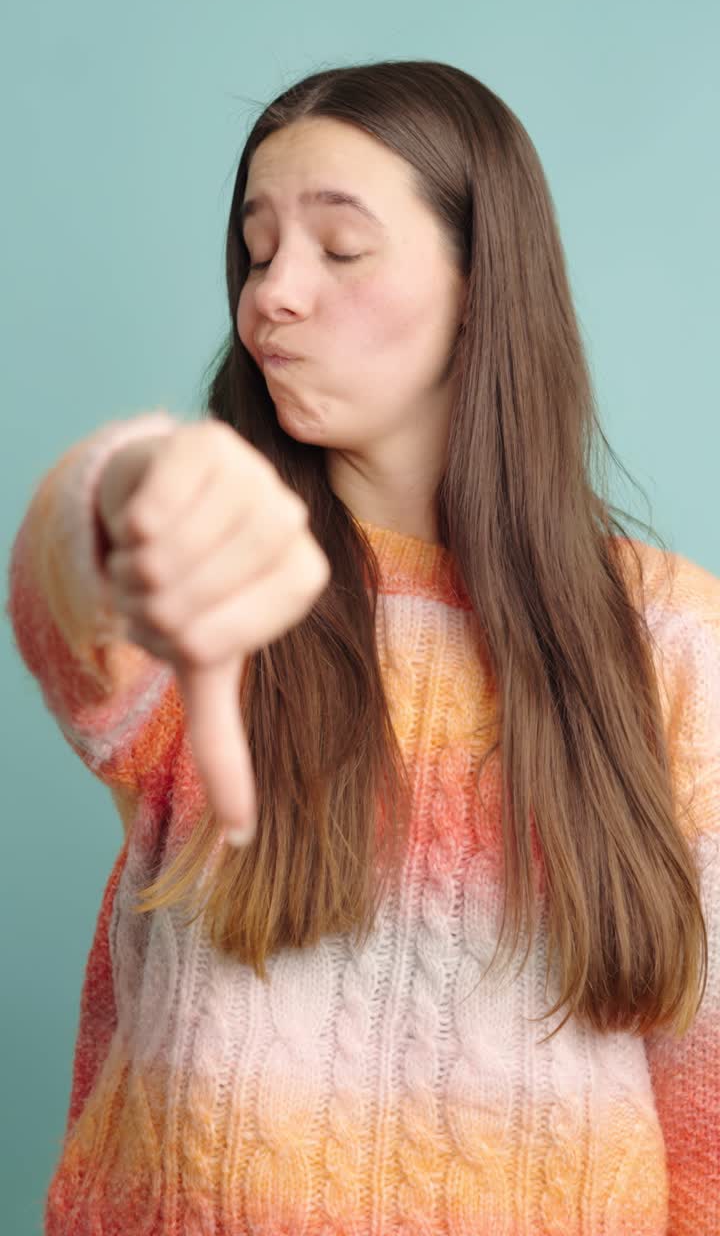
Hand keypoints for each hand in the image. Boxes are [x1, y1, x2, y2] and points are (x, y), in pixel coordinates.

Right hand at [96, 417, 330, 842]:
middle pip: (182, 599)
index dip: (169, 640)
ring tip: (147, 552)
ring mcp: (258, 477)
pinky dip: (129, 523)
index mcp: (305, 582)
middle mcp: (294, 524)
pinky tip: (145, 515)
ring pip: (164, 553)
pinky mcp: (212, 441)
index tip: (175, 622)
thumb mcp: (208, 664)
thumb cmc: (195, 585)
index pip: (211, 643)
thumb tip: (240, 835)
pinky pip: (155, 503)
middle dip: (143, 603)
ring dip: (130, 563)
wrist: (166, 499)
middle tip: (151, 586)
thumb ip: (224, 744)